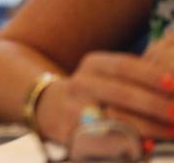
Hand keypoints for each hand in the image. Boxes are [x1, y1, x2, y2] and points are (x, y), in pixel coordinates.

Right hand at [35, 51, 173, 141]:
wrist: (50, 108)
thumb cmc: (97, 92)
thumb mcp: (110, 75)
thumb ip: (140, 79)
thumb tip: (173, 88)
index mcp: (94, 65)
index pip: (124, 66)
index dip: (151, 75)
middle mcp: (81, 85)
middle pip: (120, 94)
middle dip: (155, 105)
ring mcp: (74, 111)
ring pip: (113, 120)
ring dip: (149, 128)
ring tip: (172, 132)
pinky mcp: (72, 135)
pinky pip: (104, 143)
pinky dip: (129, 146)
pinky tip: (147, 147)